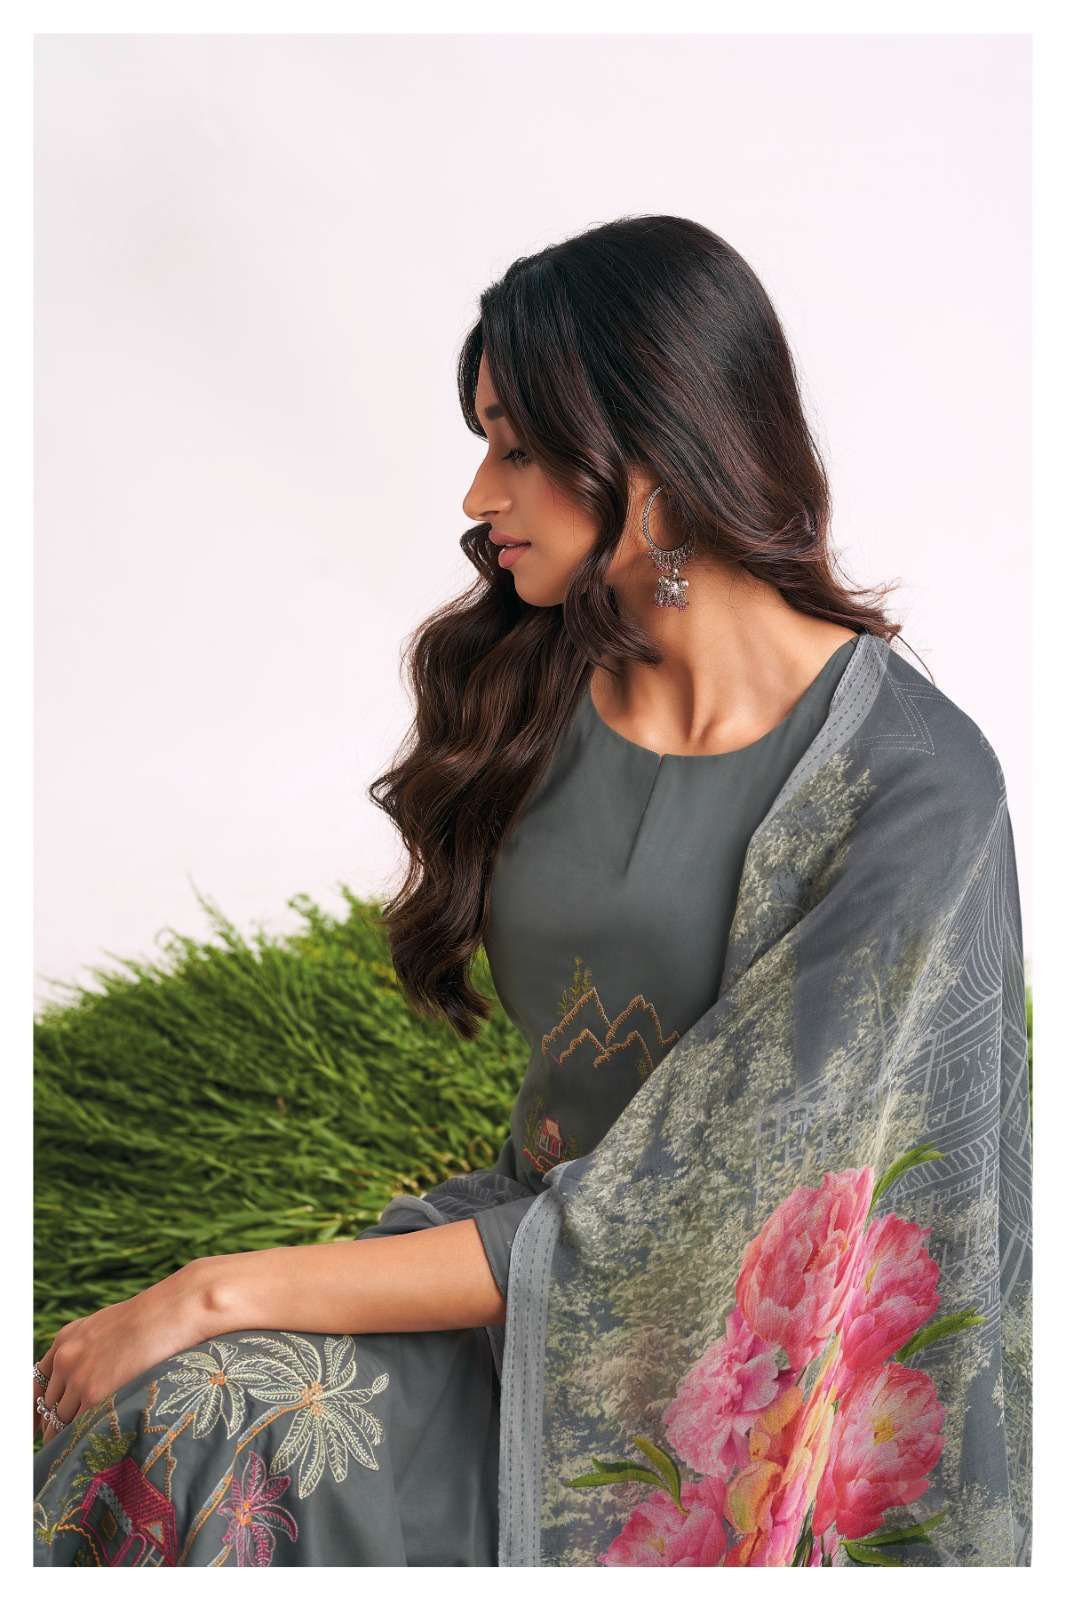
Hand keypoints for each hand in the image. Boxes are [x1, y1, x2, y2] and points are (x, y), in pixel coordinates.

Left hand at [33, 1260, 212, 1447]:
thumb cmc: (149, 1320)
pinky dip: (81, 1438)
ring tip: (78, 1451)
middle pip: (47, 1405)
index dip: (42, 1406)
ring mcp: (77, 1378)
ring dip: (68, 1435)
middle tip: (67, 1440)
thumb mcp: (105, 1327)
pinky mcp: (93, 1395)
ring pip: (59, 1420)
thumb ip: (87, 1349)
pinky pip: (77, 1427)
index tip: (46, 1422)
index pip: (38, 1383)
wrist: (168, 1314)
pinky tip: (92, 1445)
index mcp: (65, 1339)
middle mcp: (65, 1358)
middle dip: (56, 1423)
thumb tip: (85, 1377)